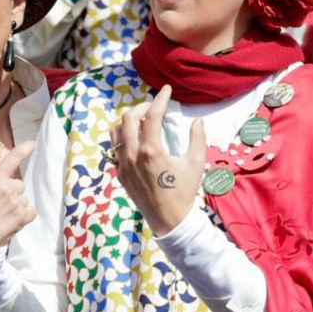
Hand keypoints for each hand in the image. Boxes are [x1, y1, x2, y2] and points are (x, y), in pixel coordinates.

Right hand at [0, 142, 38, 252]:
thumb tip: (14, 188)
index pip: (12, 159)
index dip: (24, 150)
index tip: (32, 144)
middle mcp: (8, 188)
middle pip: (19, 185)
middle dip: (12, 193)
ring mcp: (17, 202)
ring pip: (24, 199)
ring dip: (17, 206)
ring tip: (1, 217)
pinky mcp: (22, 216)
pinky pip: (31, 210)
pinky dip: (25, 216)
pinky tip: (12, 222)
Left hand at [110, 85, 205, 236]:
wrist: (169, 220)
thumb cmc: (184, 192)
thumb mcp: (196, 164)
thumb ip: (197, 139)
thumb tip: (196, 121)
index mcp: (151, 151)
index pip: (151, 115)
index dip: (160, 98)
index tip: (166, 90)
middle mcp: (133, 156)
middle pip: (128, 118)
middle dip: (142, 107)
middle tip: (155, 106)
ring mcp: (123, 165)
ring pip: (116, 132)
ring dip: (129, 121)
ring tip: (143, 120)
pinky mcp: (120, 174)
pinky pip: (115, 148)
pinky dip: (124, 137)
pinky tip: (137, 139)